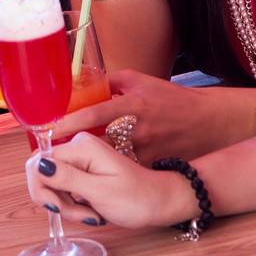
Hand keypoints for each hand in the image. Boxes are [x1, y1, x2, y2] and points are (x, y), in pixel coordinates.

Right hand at [26, 132, 194, 228]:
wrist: (160, 202)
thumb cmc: (136, 199)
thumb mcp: (100, 192)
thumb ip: (67, 178)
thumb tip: (38, 165)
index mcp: (81, 146)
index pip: (38, 163)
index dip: (42, 190)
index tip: (61, 209)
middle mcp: (77, 146)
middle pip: (42, 173)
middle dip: (55, 200)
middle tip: (81, 214)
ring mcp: (80, 158)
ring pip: (52, 184)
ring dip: (66, 205)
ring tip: (91, 214)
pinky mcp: (82, 170)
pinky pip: (64, 187)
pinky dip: (73, 204)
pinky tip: (91, 210)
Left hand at [54, 70, 245, 162]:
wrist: (208, 122)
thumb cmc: (172, 99)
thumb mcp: (142, 81)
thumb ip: (113, 80)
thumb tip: (87, 81)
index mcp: (131, 105)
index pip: (93, 115)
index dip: (68, 124)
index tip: (47, 130)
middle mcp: (136, 129)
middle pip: (95, 143)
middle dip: (74, 150)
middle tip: (53, 152)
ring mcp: (144, 151)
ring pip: (109, 162)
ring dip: (91, 164)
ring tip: (74, 165)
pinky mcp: (151, 167)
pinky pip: (125, 172)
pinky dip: (112, 174)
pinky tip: (102, 175)